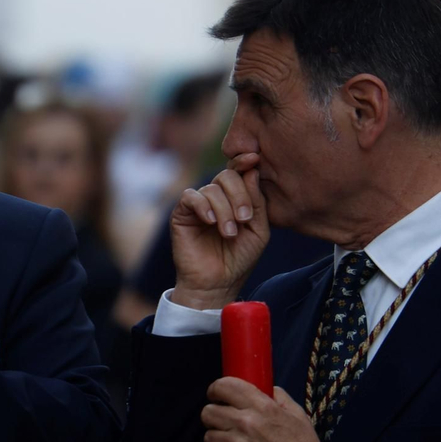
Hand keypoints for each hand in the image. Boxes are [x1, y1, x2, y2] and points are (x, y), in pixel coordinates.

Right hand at [169, 156, 269, 310]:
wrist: (217, 283)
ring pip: (212, 189)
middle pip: (226, 176)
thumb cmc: (239, 259)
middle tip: (245, 219)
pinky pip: (191, 196)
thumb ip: (258, 202)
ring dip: (224, 210)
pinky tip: (211, 222)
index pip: (239, 172)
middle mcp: (217, 197)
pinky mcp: (182, 213)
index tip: (255, 158)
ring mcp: (199, 204)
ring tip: (230, 233)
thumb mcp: (258, 230)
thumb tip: (252, 170)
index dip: (245, 162)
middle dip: (239, 195)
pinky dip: (203, 206)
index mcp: (235, 198)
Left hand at [202, 377, 329, 441]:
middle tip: (222, 424)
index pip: (225, 387)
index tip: (216, 396)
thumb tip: (266, 389)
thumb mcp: (298, 415)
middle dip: (213, 417)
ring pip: (208, 438)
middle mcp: (247, 424)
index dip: (215, 390)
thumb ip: (280, 397)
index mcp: (262, 407)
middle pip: (208, 412)